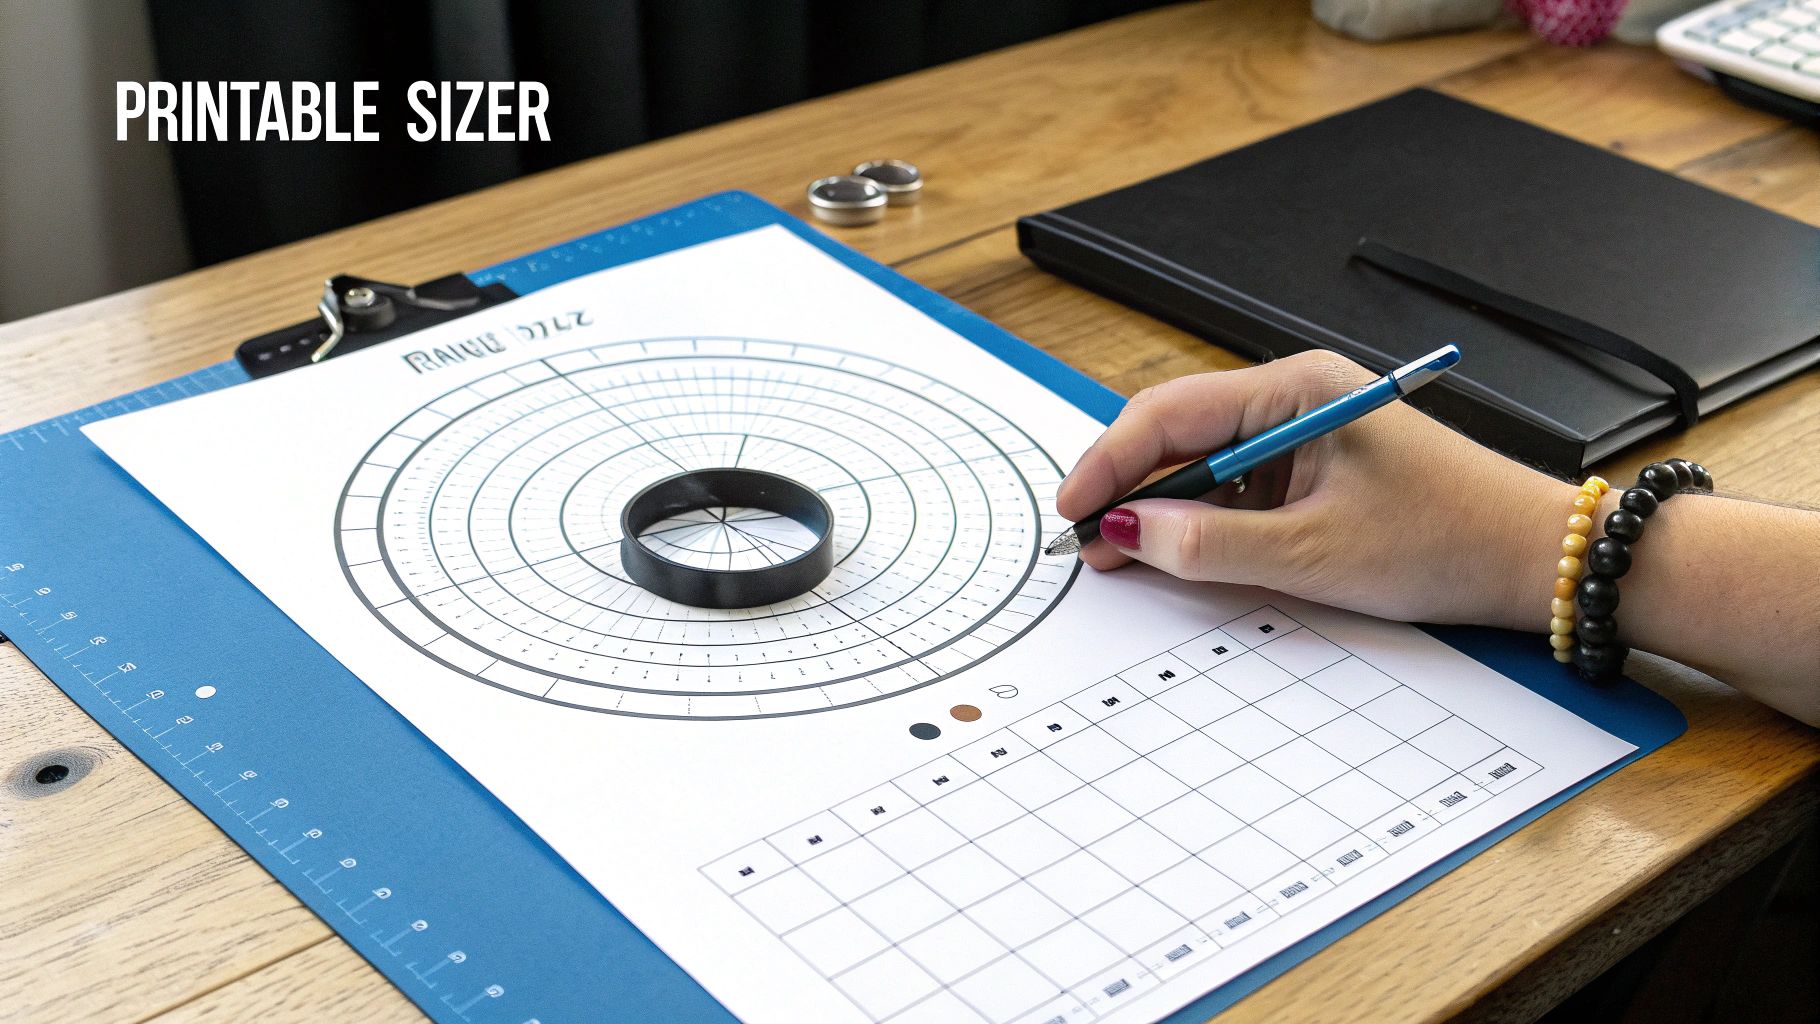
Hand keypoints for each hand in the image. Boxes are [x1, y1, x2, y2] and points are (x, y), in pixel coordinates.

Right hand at [1056, 350, 1578, 628]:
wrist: (1535, 560)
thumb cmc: (1448, 538)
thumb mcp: (1315, 552)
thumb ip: (1210, 544)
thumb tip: (1128, 534)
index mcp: (1296, 389)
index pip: (1170, 414)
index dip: (1109, 462)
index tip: (1073, 510)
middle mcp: (1295, 399)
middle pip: (1179, 435)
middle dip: (1126, 489)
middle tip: (1085, 542)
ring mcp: (1304, 435)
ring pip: (1204, 466)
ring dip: (1162, 510)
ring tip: (1120, 556)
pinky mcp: (1315, 471)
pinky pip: (1238, 489)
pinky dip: (1202, 522)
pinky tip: (1175, 554)